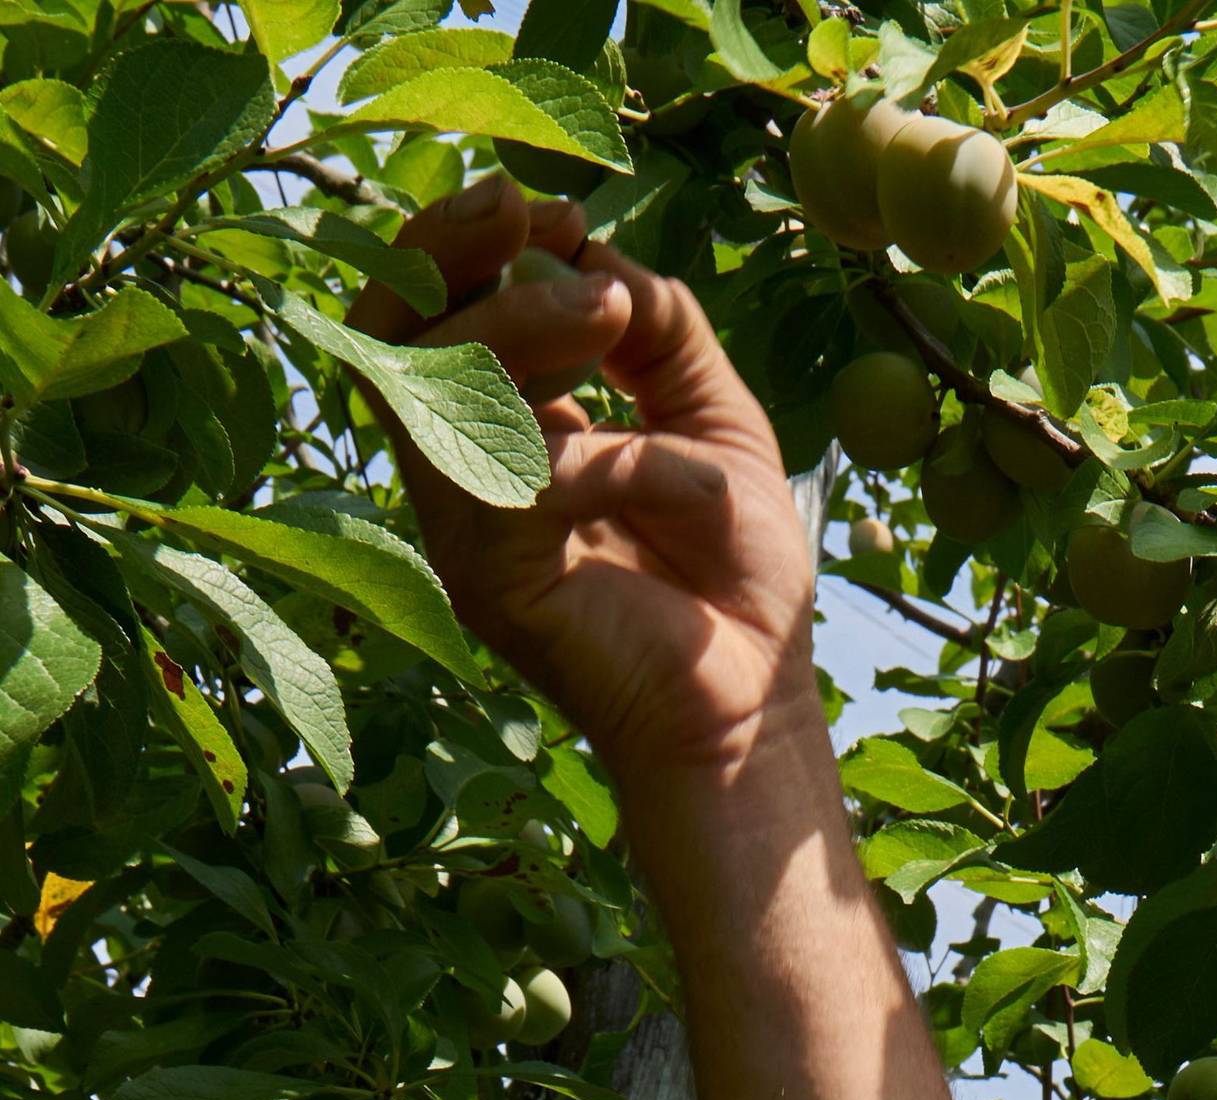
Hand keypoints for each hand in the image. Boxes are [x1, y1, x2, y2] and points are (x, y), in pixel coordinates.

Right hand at [353, 175, 821, 806]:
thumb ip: (660, 333)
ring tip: (608, 315)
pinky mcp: (489, 584)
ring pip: (434, 391)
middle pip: (390, 333)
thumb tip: (595, 249)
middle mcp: (465, 474)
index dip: (473, 244)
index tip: (555, 209)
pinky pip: (515, 482)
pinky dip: (605, 458)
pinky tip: (682, 480)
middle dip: (449, 253)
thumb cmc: (739, 582)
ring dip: (519, 328)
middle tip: (526, 212)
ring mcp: (463, 532)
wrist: (763, 711)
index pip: (436, 311)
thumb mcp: (714, 426)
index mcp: (507, 430)